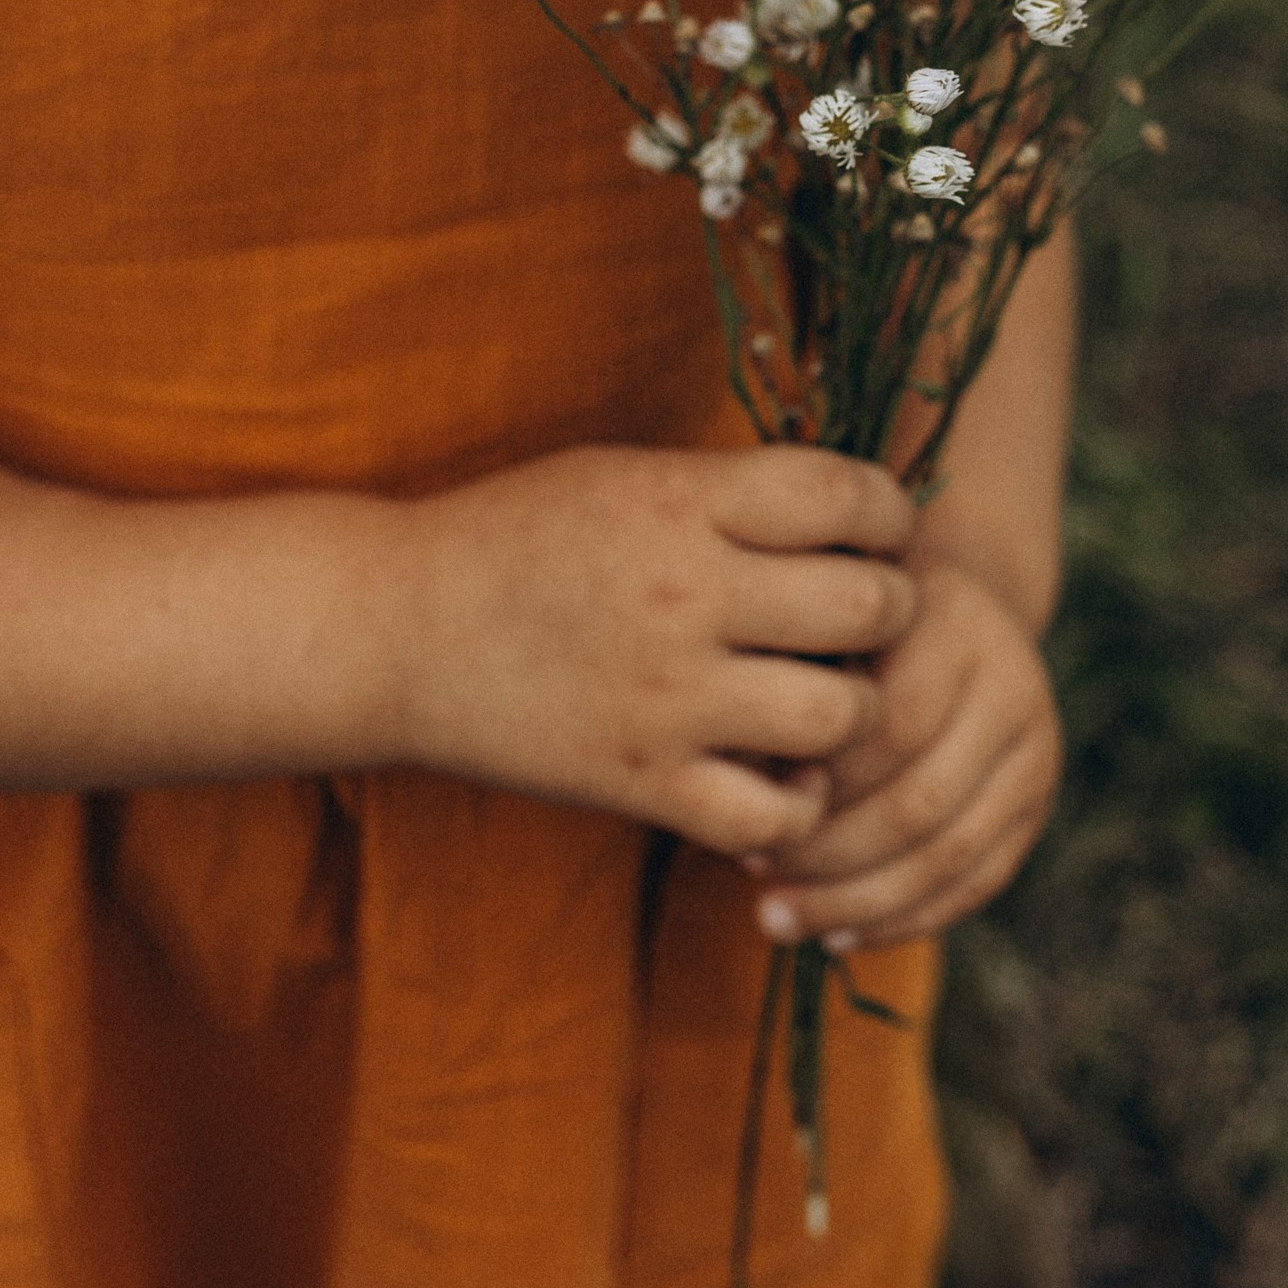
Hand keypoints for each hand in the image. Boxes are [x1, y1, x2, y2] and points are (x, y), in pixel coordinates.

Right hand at [390, 445, 916, 856]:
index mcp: (681, 502)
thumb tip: (851, 505)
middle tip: (864, 621)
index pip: (845, 494)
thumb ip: (728, 490)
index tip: (879, 532)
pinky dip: (793, 806)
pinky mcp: (639, 782)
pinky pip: (771, 814)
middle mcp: (684, 594)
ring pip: (838, 716)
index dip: (889, 513)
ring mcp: (665, 697)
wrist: (397, 627)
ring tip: (823, 700)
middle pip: (866, 605)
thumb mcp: (621, 473)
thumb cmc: (516, 535)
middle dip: (888, 611)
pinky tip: (776, 776)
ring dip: (850, 712)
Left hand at [748, 557, 1059, 952]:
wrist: (937, 612)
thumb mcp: (810, 626)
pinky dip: (902, 920)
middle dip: (827, 857)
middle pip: (918, 802)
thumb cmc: (841, 622)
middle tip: (753, 878)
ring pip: (947, 855)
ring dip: (856, 903)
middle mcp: (1010, 681)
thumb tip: (755, 797)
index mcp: (950, 621)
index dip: (816, 785)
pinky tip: (836, 934)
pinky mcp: (1035, 801)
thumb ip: (786, 690)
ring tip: (777, 920)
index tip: (742, 814)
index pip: (890, 729)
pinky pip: (974, 883)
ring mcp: (1034, 747)